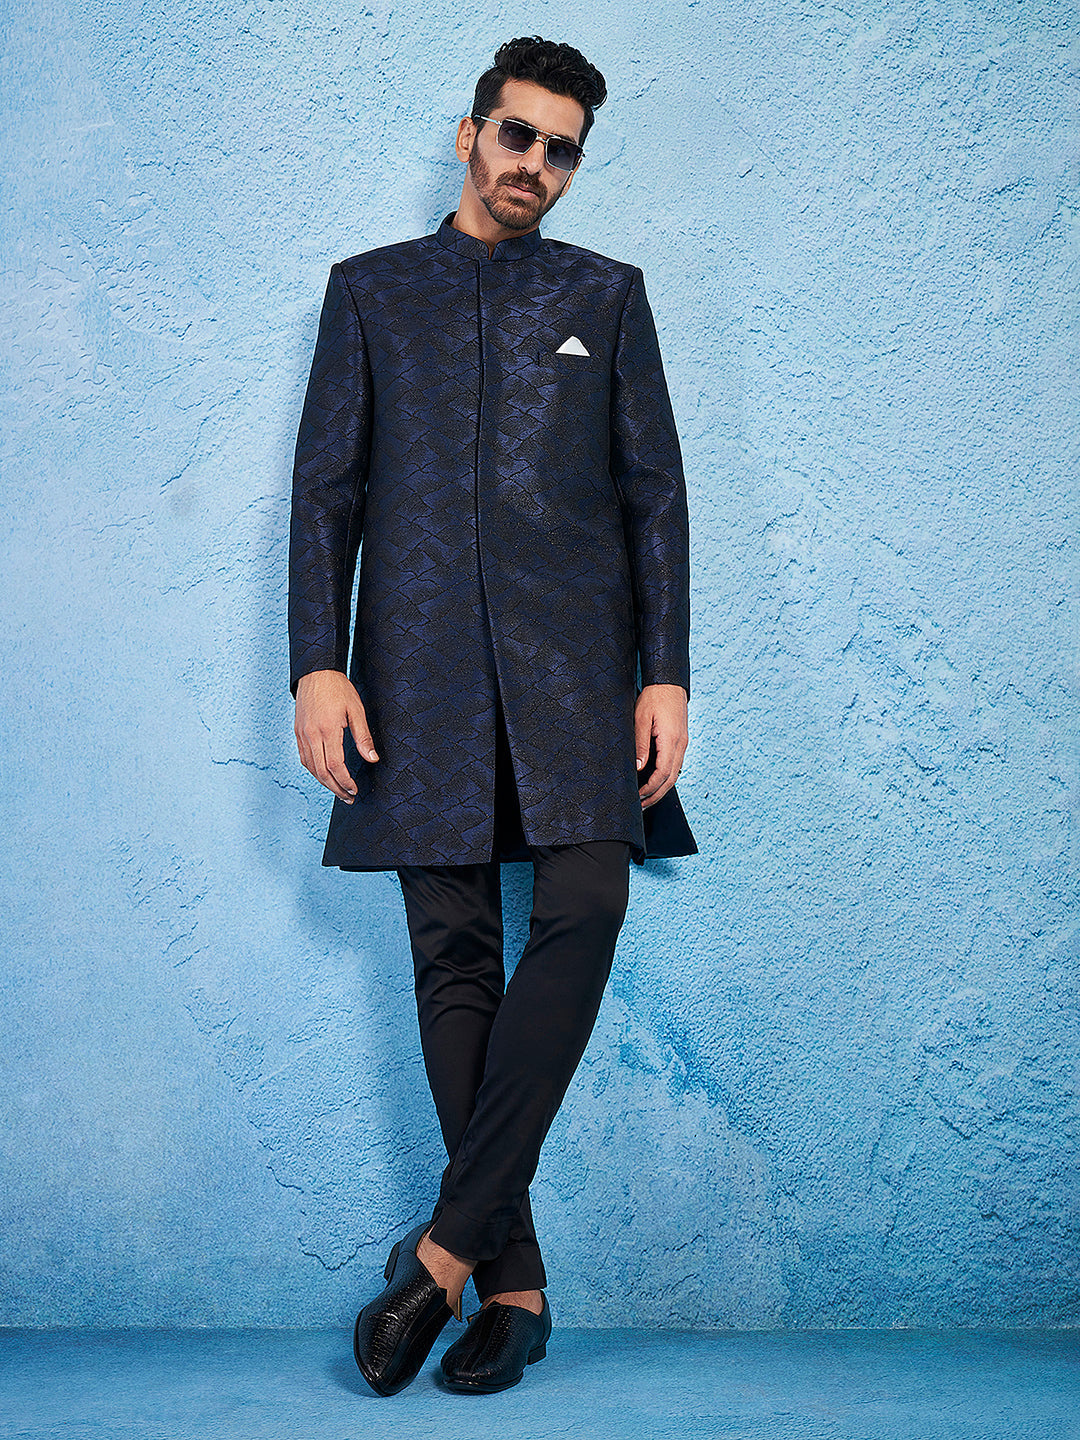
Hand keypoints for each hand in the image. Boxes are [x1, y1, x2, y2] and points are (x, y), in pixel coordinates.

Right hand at [294, 669, 378, 802]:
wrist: (315, 671)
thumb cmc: (338, 688)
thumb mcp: (356, 710)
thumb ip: (363, 737)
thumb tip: (372, 759)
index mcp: (327, 729)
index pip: (335, 765)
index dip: (345, 781)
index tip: (355, 790)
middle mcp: (311, 735)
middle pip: (321, 772)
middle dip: (335, 788)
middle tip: (348, 797)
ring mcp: (302, 734)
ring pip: (310, 767)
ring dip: (324, 782)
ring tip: (338, 790)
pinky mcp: (298, 732)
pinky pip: (304, 757)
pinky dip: (314, 770)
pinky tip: (324, 775)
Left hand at [635, 683, 687, 809]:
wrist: (669, 682)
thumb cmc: (653, 697)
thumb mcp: (641, 718)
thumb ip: (641, 744)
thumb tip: (639, 768)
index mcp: (672, 740)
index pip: (663, 773)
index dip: (650, 788)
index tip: (637, 797)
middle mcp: (681, 744)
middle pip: (671, 778)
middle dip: (656, 795)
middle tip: (640, 806)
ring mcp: (683, 743)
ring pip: (674, 773)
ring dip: (661, 788)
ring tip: (646, 799)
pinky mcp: (681, 740)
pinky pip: (675, 764)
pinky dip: (665, 777)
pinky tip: (655, 782)